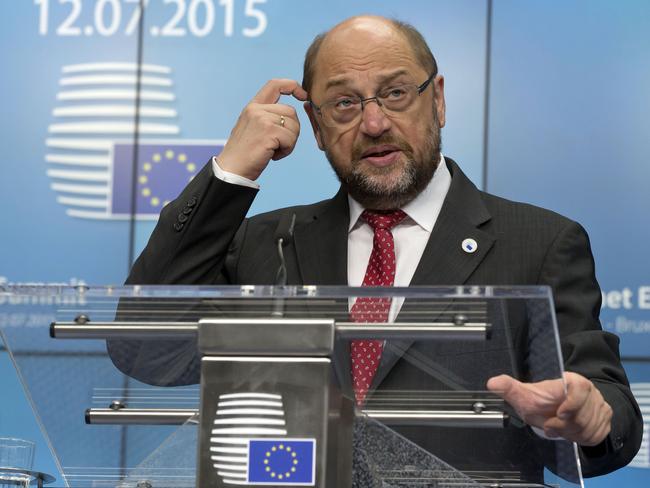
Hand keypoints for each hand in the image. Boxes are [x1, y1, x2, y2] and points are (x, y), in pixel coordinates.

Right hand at [217, 79, 308, 180]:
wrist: (231, 170)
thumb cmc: (244, 154)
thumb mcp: (253, 128)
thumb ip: (267, 117)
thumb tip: (293, 114)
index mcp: (252, 107)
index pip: (275, 84)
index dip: (293, 86)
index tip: (304, 96)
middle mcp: (256, 110)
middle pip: (291, 112)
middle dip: (292, 130)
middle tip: (278, 145)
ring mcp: (262, 119)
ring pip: (294, 126)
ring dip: (289, 142)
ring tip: (273, 150)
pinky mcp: (269, 132)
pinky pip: (291, 139)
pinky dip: (286, 150)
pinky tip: (272, 156)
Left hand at [487, 372, 612, 445]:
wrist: (560, 412)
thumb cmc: (543, 402)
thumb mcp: (525, 396)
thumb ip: (510, 388)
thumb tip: (492, 383)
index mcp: (572, 381)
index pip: (580, 388)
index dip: (572, 403)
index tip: (559, 413)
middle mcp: (590, 392)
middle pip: (582, 414)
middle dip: (563, 425)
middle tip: (551, 426)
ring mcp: (600, 406)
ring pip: (588, 428)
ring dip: (570, 433)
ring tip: (558, 427)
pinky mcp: (605, 420)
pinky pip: (595, 436)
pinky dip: (581, 438)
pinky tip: (570, 432)